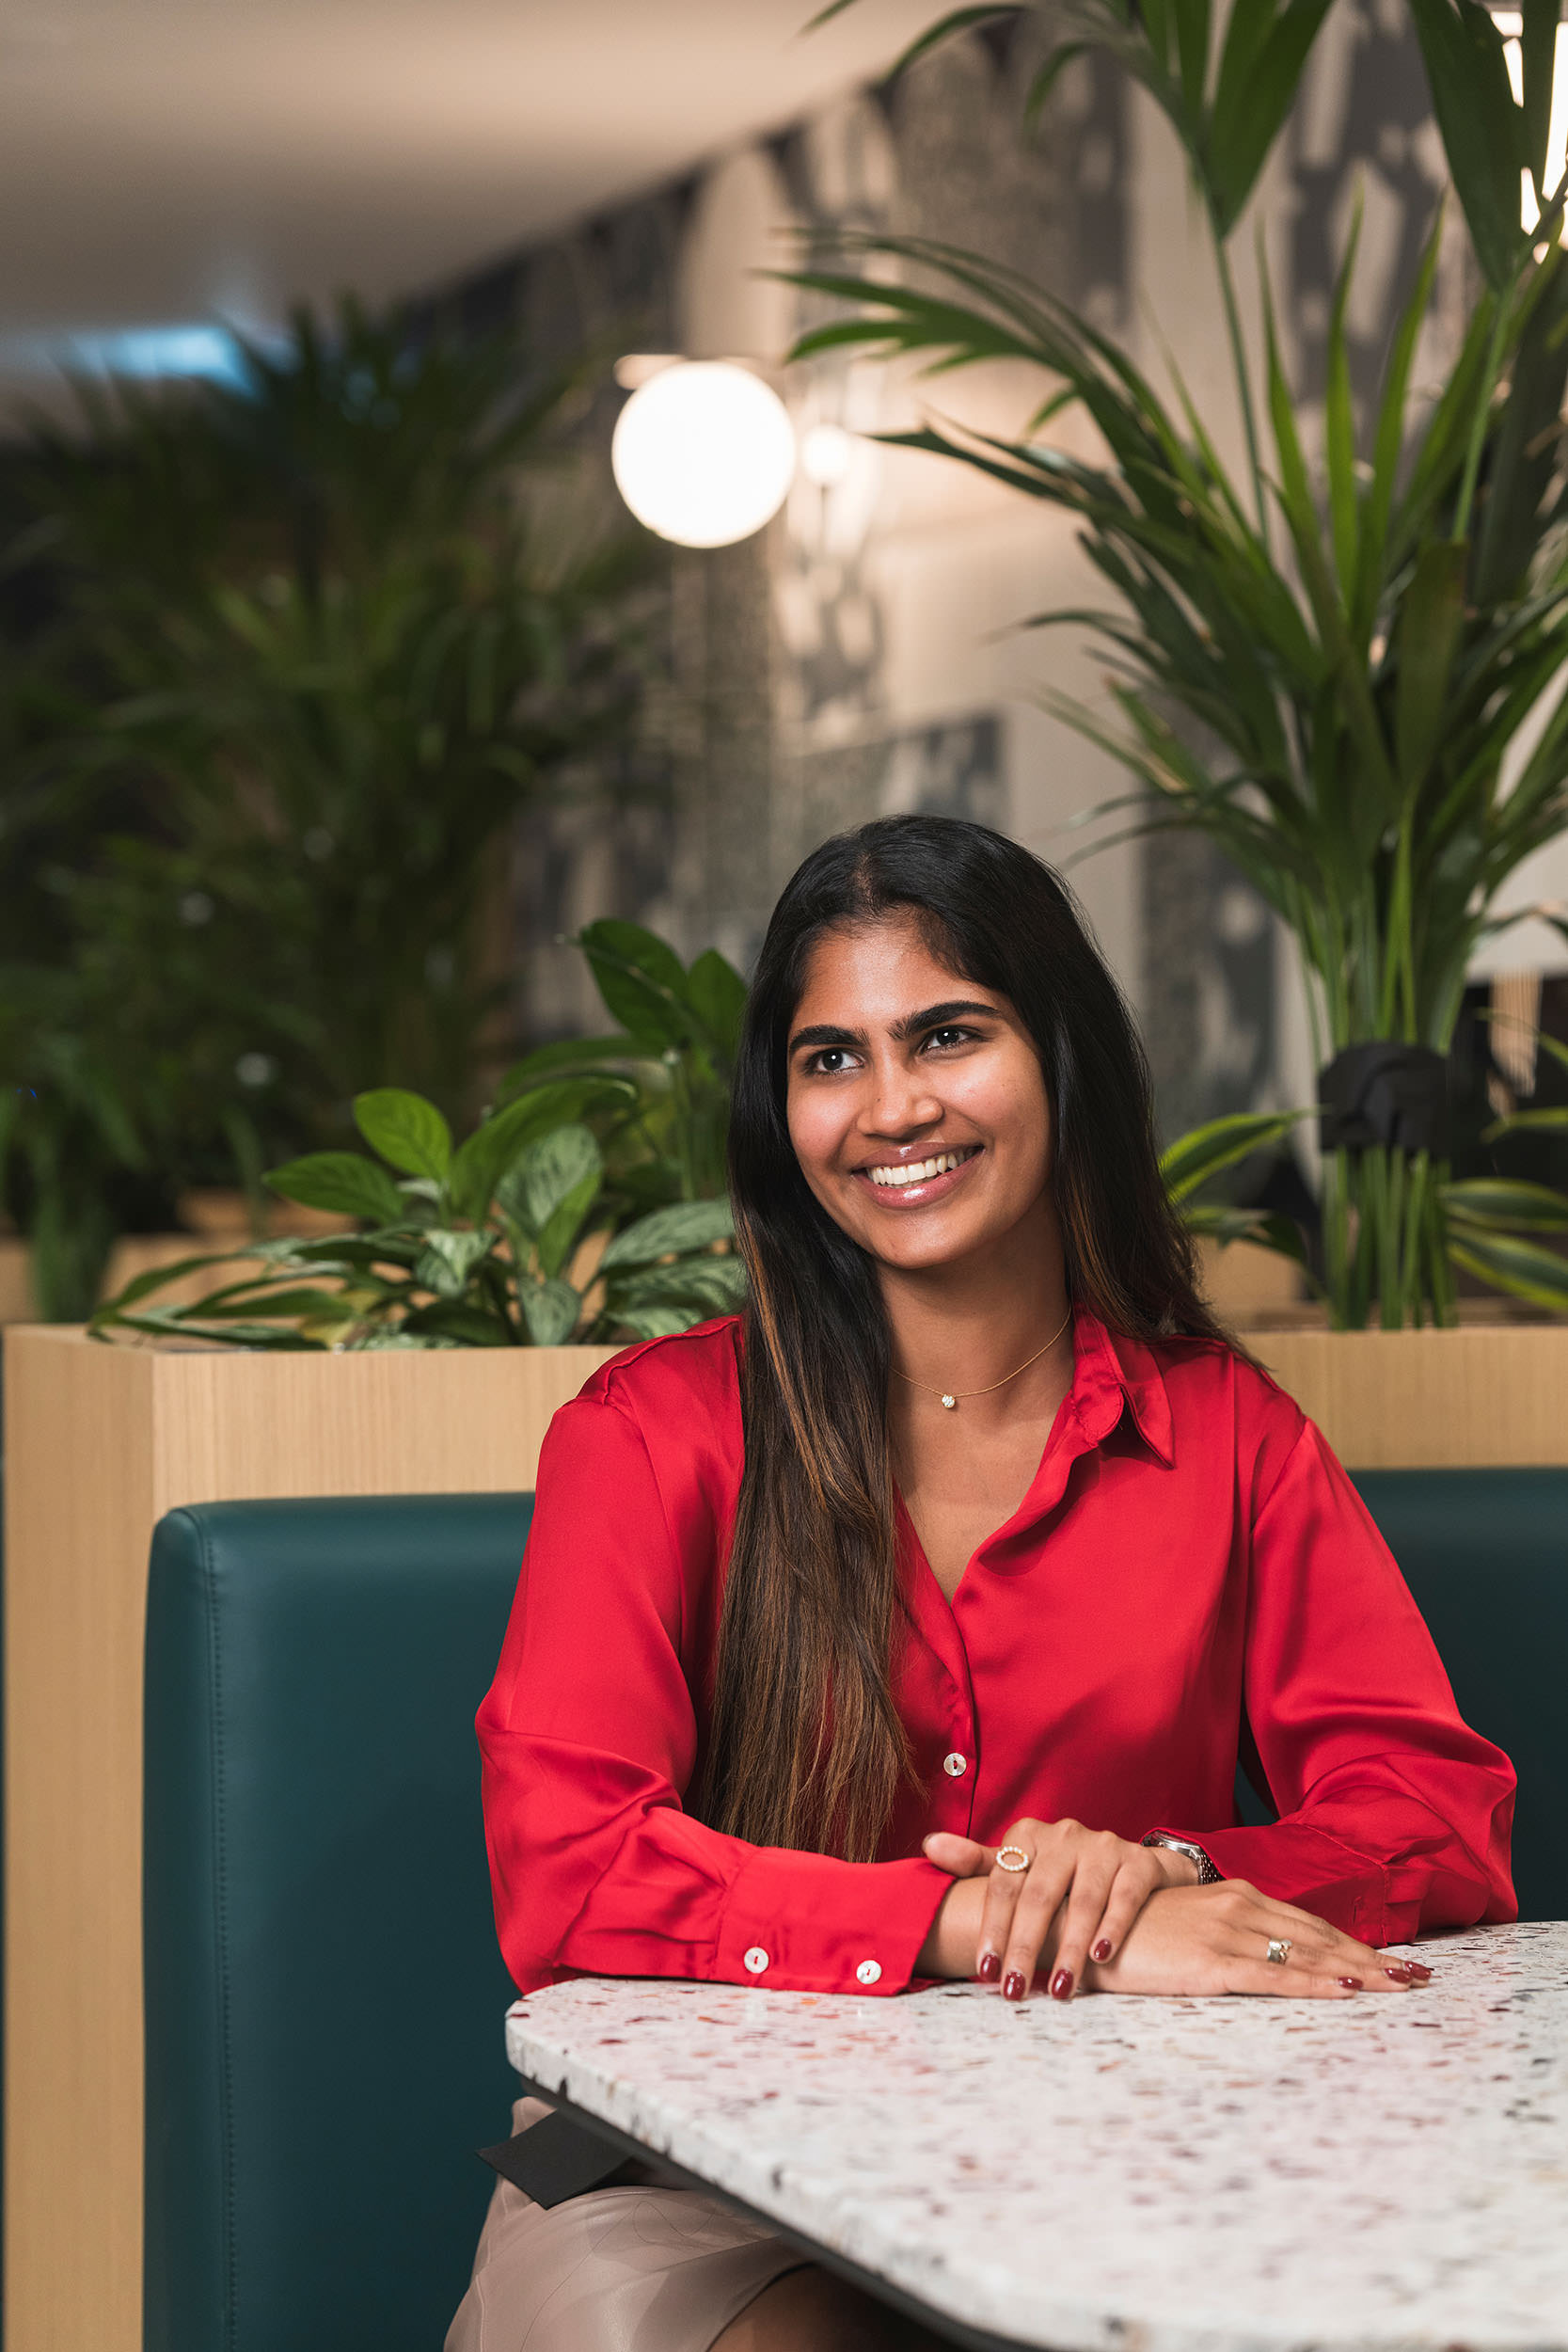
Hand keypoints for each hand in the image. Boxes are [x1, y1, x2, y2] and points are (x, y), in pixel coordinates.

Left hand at [919, 1818, 1192, 2000]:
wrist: (1133, 1866)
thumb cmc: (1064, 1876)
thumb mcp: (1021, 1866)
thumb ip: (977, 1864)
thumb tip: (929, 1845)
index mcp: (1027, 1835)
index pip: (1003, 1883)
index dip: (993, 1928)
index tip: (985, 1971)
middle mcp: (1064, 1835)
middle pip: (1039, 1896)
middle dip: (1025, 1947)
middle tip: (1015, 1990)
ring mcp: (1103, 1846)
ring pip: (1082, 1901)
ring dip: (1069, 1948)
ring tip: (1060, 1989)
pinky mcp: (1138, 1862)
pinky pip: (1124, 1897)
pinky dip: (1112, 1927)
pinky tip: (1101, 1957)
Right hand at [1082, 1880, 1434, 1997]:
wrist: (1079, 1926)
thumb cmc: (1131, 1929)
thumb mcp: (1187, 1923)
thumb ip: (1227, 1931)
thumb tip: (1263, 1953)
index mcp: (1238, 1897)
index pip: (1311, 1925)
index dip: (1357, 1944)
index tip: (1397, 1961)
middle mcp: (1241, 1908)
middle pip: (1322, 1939)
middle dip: (1375, 1959)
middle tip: (1421, 1978)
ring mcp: (1228, 1935)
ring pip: (1309, 1956)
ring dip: (1361, 1973)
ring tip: (1403, 1987)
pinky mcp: (1211, 1964)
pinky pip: (1275, 1978)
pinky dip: (1317, 1985)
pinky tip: (1347, 1993)